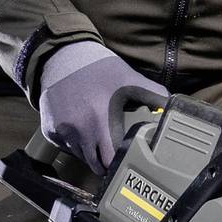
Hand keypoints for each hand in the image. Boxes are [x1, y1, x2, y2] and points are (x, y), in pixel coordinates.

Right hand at [35, 42, 163, 175]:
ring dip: (91, 153)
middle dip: (106, 163)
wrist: (61, 57)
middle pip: (95, 164)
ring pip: (80, 156)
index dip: (120, 163)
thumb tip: (173, 107)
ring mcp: (62, 132)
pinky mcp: (49, 131)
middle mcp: (79, 130)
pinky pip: (65, 147)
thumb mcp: (129, 77)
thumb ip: (153, 93)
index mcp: (101, 120)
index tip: (127, 161)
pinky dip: (74, 144)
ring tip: (99, 139)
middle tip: (115, 155)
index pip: (110, 160)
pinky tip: (81, 129)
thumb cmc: (99, 69)